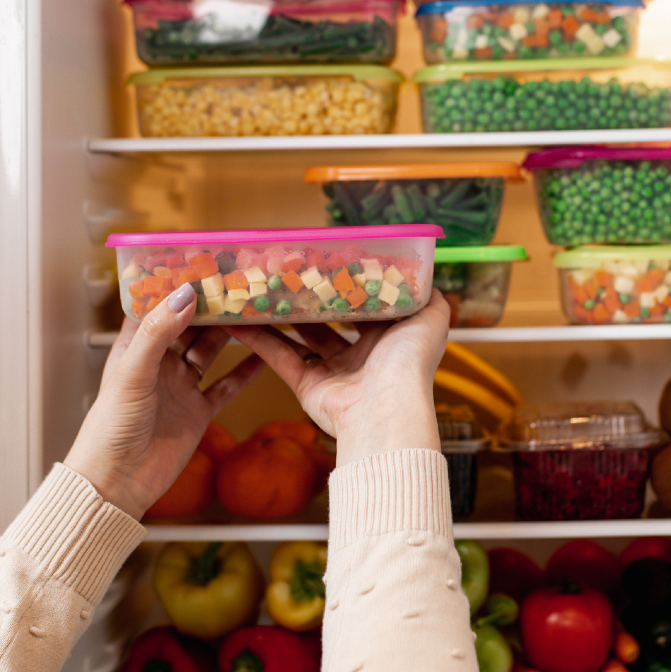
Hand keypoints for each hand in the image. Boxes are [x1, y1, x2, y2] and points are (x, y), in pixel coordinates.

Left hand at [66, 283, 264, 518]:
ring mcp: (181, 386)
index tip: (202, 264)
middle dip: (212, 305)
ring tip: (255, 311)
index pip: (157, 306)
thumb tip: (184, 295)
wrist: (118, 482)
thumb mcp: (133, 374)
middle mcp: (159, 363)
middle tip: (239, 282)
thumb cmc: (110, 428)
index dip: (177, 285)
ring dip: (231, 333)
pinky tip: (265, 357)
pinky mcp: (198, 410)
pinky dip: (246, 372)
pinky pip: (227, 385)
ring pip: (211, 350)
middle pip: (190, 325)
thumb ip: (158, 333)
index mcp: (135, 348)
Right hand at [224, 291, 449, 467]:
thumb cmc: (410, 361)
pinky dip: (259, 341)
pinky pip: (280, 358)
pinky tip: (239, 321)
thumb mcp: (431, 319)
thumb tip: (425, 276)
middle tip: (289, 273)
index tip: (326, 264)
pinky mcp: (307, 386)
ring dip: (280, 316)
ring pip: (301, 338)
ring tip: (259, 290)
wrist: (386, 407)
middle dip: (310, 299)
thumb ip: (429, 297)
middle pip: (329, 322)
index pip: (364, 308)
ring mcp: (332, 372)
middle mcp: (360, 355)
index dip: (347, 287)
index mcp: (387, 339)